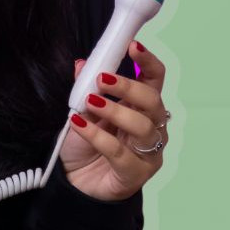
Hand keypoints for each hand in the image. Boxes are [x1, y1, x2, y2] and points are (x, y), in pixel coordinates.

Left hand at [59, 41, 168, 200]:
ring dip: (114, 110)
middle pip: (152, 101)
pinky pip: (119, 152)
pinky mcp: (135, 174)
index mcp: (141, 108)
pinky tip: (79, 124)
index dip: (147, 62)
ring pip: (141, 126)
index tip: (133, 47)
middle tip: (101, 80)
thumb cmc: (85, 145)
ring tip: (89, 102)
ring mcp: (147, 153)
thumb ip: (85, 88)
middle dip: (127, 87)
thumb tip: (83, 63)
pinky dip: (96, 135)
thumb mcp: (81, 111)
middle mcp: (151, 128)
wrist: (76, 183)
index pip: (154, 80)